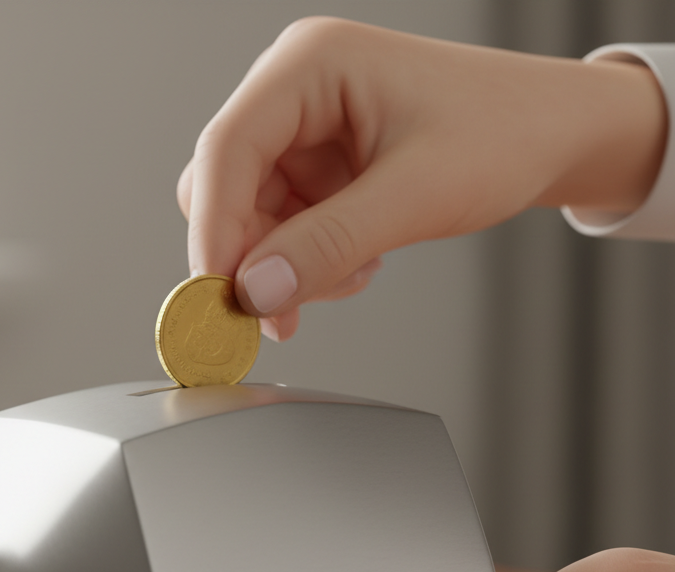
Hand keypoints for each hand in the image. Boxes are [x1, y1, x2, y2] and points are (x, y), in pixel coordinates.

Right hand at [178, 18, 665, 340]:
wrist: (554, 134)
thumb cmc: (503, 132)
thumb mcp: (416, 195)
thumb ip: (328, 243)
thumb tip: (255, 291)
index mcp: (310, 65)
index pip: (226, 148)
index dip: (213, 230)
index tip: (217, 296)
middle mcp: (295, 93)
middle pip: (225, 187)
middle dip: (252, 255)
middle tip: (278, 310)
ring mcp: (304, 133)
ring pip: (249, 218)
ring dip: (286, 266)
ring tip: (350, 275)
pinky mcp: (317, 168)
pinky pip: (281, 229)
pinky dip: (305, 262)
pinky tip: (353, 266)